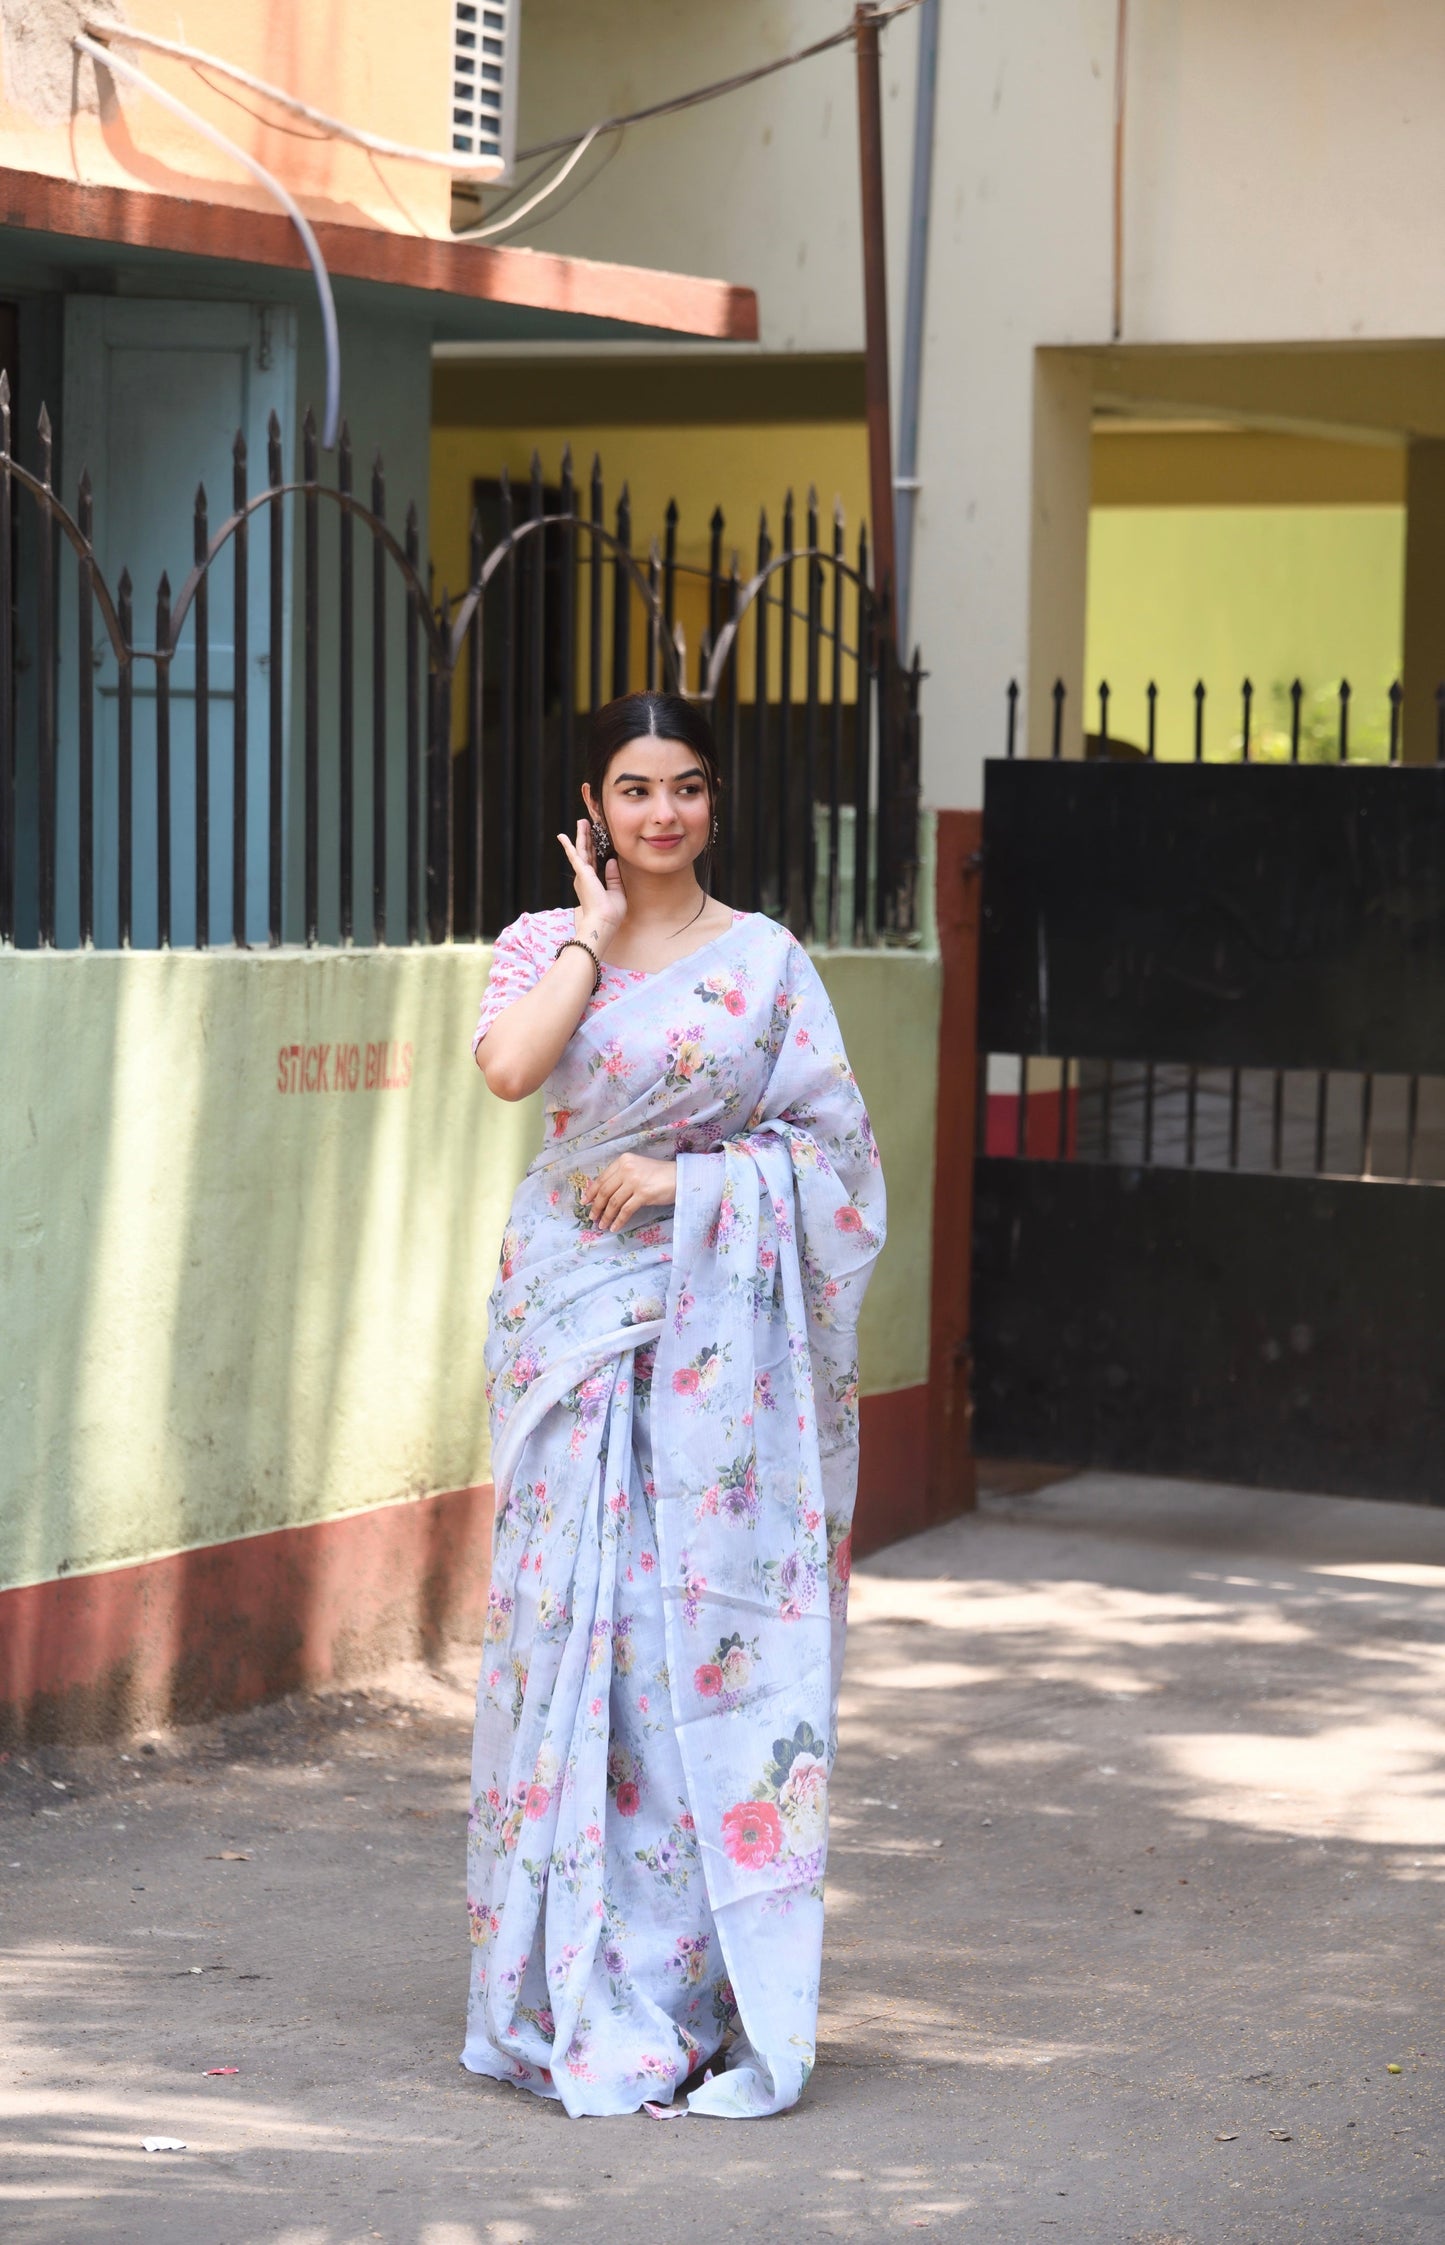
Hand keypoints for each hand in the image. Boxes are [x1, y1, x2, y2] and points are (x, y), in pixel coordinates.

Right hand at [557, 819, 625, 944]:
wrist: (603, 923)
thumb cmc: (610, 914)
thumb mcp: (617, 892)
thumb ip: (614, 877)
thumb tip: (612, 860)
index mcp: (594, 882)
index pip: (595, 862)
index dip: (596, 849)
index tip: (598, 839)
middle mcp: (586, 877)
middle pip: (587, 853)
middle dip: (587, 838)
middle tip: (586, 824)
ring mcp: (583, 874)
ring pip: (582, 850)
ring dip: (581, 835)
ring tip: (582, 822)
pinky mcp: (582, 873)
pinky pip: (574, 855)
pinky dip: (568, 845)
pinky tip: (562, 836)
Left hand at [586, 1153, 676, 1233]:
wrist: (680, 1177)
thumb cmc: (659, 1174)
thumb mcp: (637, 1169)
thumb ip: (621, 1177)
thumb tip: (603, 1195)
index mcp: (623, 1160)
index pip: (602, 1178)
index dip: (591, 1192)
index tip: (585, 1202)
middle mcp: (627, 1169)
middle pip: (605, 1191)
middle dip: (597, 1206)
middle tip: (593, 1217)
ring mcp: (635, 1181)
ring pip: (613, 1202)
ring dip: (606, 1216)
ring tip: (602, 1225)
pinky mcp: (643, 1194)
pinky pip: (626, 1210)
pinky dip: (618, 1220)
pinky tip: (615, 1227)